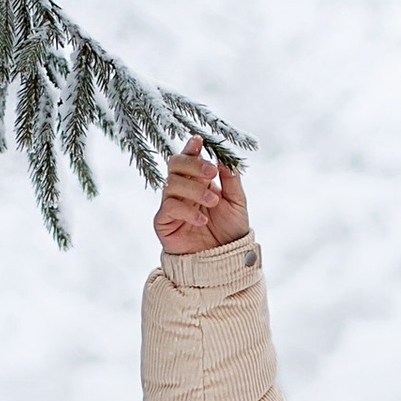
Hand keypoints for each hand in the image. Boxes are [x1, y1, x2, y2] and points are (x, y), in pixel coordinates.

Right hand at [154, 136, 251, 254]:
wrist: (225, 260)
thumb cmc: (230, 231)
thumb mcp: (237, 202)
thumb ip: (231, 180)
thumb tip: (223, 159)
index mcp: (199, 181)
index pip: (189, 158)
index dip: (191, 147)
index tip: (199, 140)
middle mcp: (182, 190)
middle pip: (174, 164)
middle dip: (193, 164)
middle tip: (211, 173)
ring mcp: (171, 205)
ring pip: (172, 184)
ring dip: (194, 190)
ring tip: (213, 202)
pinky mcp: (163, 222)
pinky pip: (169, 207)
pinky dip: (187, 210)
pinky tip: (202, 219)